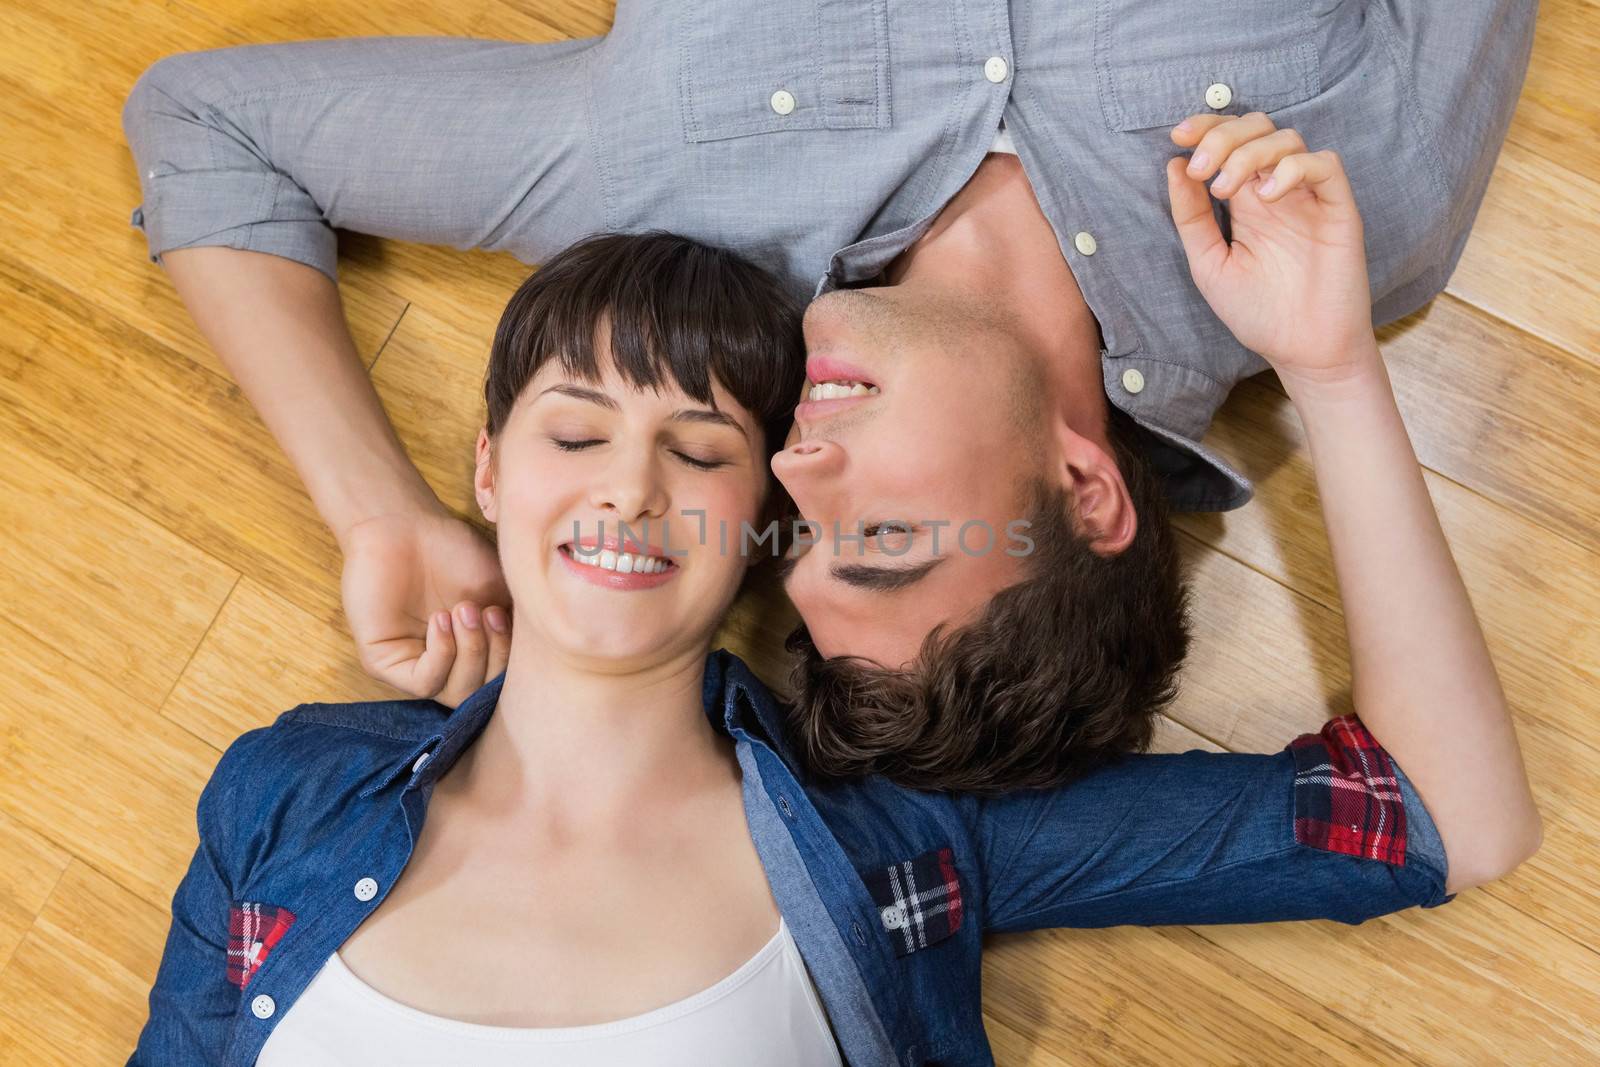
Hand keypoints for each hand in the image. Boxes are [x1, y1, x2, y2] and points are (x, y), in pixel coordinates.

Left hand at [339, 508, 512, 707]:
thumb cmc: (454, 552)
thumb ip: (519, 631)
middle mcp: (446, 663)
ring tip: (463, 610)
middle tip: (487, 613)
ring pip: (456, 693)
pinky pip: (424, 683)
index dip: (512, 659)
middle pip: (480, 691)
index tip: (509, 616)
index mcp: (475, 651)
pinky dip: (442, 656)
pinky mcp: (385, 663)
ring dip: (469, 652)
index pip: (500, 680)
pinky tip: (441, 621)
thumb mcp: (503, 593)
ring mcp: (416, 664)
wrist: (406, 525)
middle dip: (492, 655)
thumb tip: (539, 663)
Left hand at [1167, 112, 1377, 385]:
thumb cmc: (1257, 312)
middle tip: (1202, 169)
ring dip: (1249, 153)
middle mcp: (1277, 192)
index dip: (1206, 127)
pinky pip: (1324, 164)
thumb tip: (1176, 166)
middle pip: (1257, 129)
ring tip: (1225, 189)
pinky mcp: (1339, 209)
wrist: (1302, 350)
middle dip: (1223, 135)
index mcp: (1245, 200)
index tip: (1178, 135)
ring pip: (1288, 139)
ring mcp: (1308, 198)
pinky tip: (1266, 197)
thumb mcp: (1208, 263)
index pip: (1229, 142)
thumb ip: (1191, 217)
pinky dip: (1292, 169)